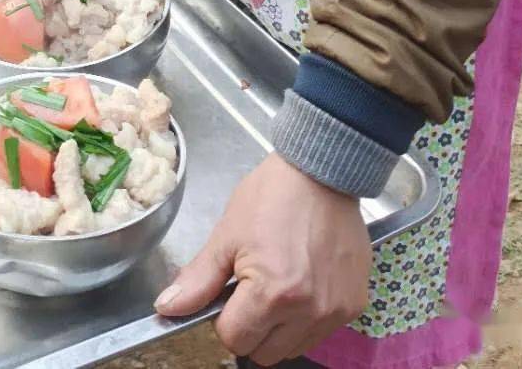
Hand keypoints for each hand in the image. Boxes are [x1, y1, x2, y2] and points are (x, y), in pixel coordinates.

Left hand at [153, 153, 369, 364]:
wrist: (323, 170)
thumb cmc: (274, 195)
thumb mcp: (228, 234)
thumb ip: (198, 279)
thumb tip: (166, 308)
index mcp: (272, 294)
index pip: (233, 339)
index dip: (224, 317)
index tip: (231, 290)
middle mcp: (308, 311)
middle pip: (263, 353)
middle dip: (250, 327)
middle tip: (253, 287)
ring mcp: (335, 311)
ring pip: (292, 348)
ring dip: (279, 328)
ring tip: (279, 283)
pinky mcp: (354, 305)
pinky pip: (320, 333)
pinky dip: (307, 319)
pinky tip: (303, 283)